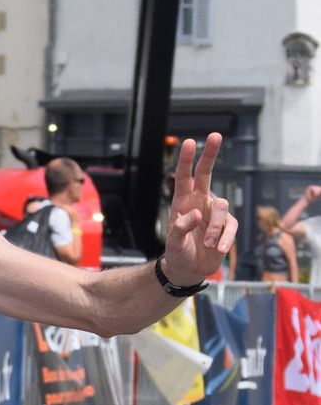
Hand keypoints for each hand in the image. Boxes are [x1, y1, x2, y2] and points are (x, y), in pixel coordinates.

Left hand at [162, 135, 237, 286]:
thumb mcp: (173, 243)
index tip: (189, 142)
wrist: (189, 270)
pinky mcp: (227, 226)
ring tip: (207, 245)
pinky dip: (225, 239)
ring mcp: (215, 213)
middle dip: (210, 155)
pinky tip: (218, 249)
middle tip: (215, 135)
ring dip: (214, 228)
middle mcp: (200, 203)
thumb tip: (195, 214)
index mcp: (183, 203)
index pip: (184, 178)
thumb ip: (180, 229)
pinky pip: (231, 227)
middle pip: (206, 174)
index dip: (186, 161)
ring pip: (221, 206)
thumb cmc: (177, 253)